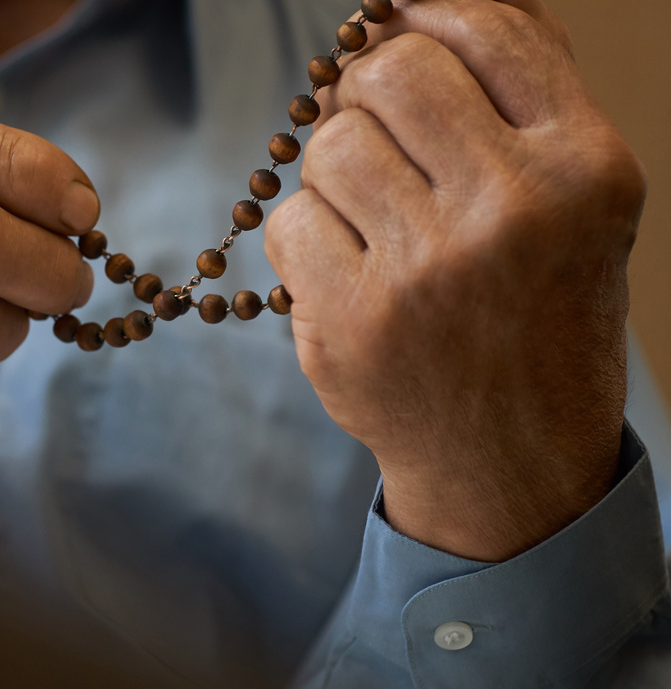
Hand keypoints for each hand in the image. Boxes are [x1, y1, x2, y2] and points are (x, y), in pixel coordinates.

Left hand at [264, 0, 644, 559]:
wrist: (514, 458)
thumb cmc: (538, 311)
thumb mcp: (572, 203)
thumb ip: (521, 95)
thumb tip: (428, 2)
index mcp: (585, 169)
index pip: (486, 30)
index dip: (426, 13)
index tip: (399, 21)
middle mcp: (512, 213)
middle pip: (389, 73)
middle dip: (367, 90)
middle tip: (380, 131)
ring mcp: (425, 272)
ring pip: (327, 144)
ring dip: (334, 168)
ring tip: (373, 215)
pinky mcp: (352, 324)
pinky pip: (289, 220)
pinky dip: (306, 235)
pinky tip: (347, 269)